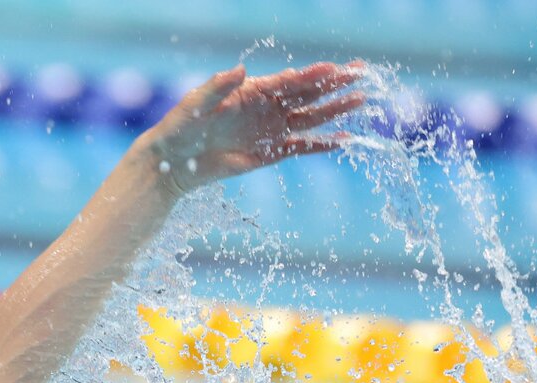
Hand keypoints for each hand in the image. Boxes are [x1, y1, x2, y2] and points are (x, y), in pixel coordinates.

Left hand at [140, 61, 364, 195]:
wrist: (175, 160)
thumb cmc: (182, 126)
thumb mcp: (197, 103)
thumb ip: (218, 86)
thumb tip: (240, 69)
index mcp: (253, 91)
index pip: (289, 81)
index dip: (312, 74)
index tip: (335, 68)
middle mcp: (267, 108)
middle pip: (308, 95)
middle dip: (335, 85)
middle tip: (361, 74)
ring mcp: (270, 131)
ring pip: (310, 119)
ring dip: (335, 110)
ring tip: (361, 101)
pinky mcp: (269, 154)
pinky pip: (301, 147)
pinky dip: (321, 144)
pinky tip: (343, 140)